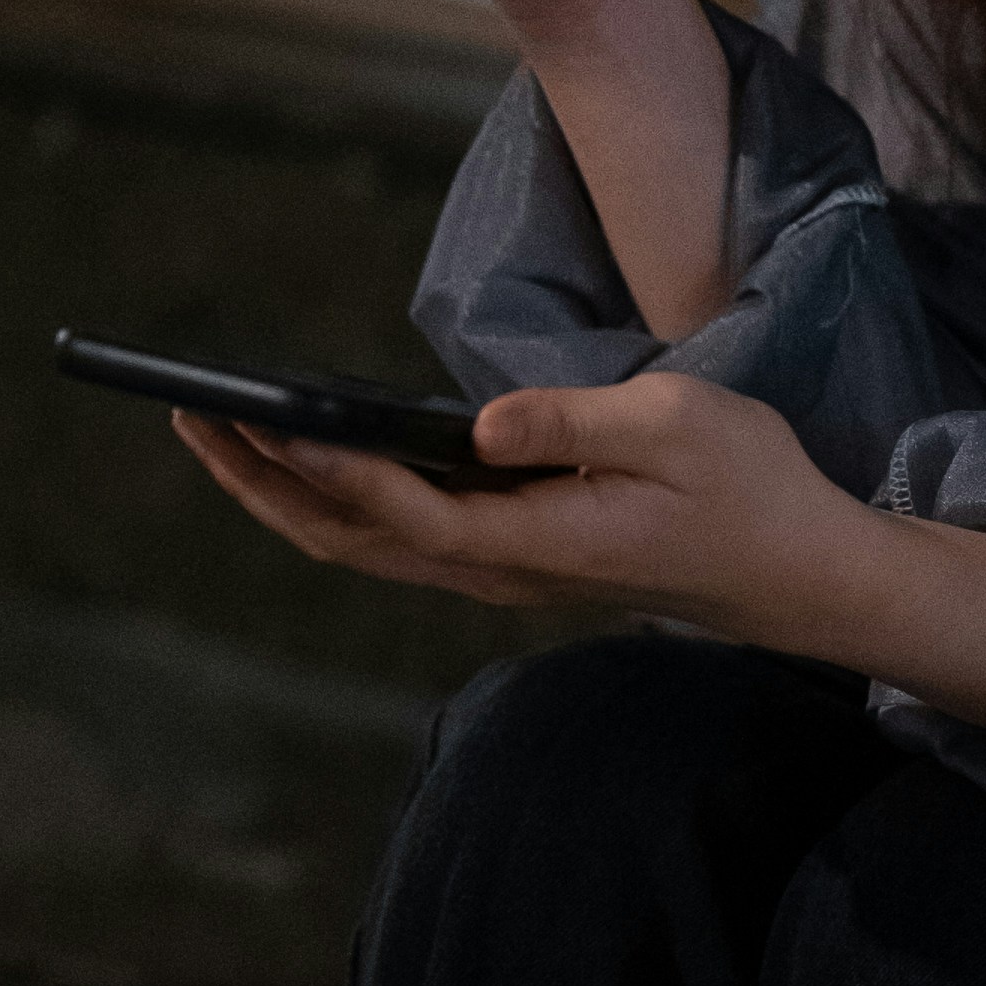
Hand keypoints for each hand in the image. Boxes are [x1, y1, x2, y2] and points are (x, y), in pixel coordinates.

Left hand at [171, 378, 985, 735]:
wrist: (799, 572)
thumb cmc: (749, 487)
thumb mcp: (676, 425)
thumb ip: (574, 421)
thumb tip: (481, 423)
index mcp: (536, 540)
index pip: (403, 508)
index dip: (325, 465)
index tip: (258, 418)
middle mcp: (501, 568)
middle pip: (349, 538)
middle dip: (261, 479)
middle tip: (186, 413)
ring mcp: (502, 570)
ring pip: (360, 545)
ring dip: (281, 492)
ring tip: (215, 427)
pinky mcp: (511, 556)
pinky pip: (394, 536)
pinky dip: (332, 499)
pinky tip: (301, 457)